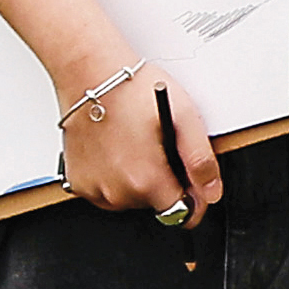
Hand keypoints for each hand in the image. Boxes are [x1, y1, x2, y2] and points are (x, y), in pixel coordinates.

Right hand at [64, 64, 222, 222]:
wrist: (90, 75)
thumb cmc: (132, 91)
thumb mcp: (185, 118)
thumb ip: (201, 162)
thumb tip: (211, 192)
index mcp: (146, 181)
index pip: (180, 213)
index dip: (191, 196)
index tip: (189, 181)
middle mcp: (116, 192)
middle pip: (154, 204)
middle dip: (163, 182)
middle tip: (158, 147)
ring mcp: (94, 189)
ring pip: (129, 198)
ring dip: (137, 179)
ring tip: (134, 145)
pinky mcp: (77, 181)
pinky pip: (105, 190)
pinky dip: (113, 175)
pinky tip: (114, 149)